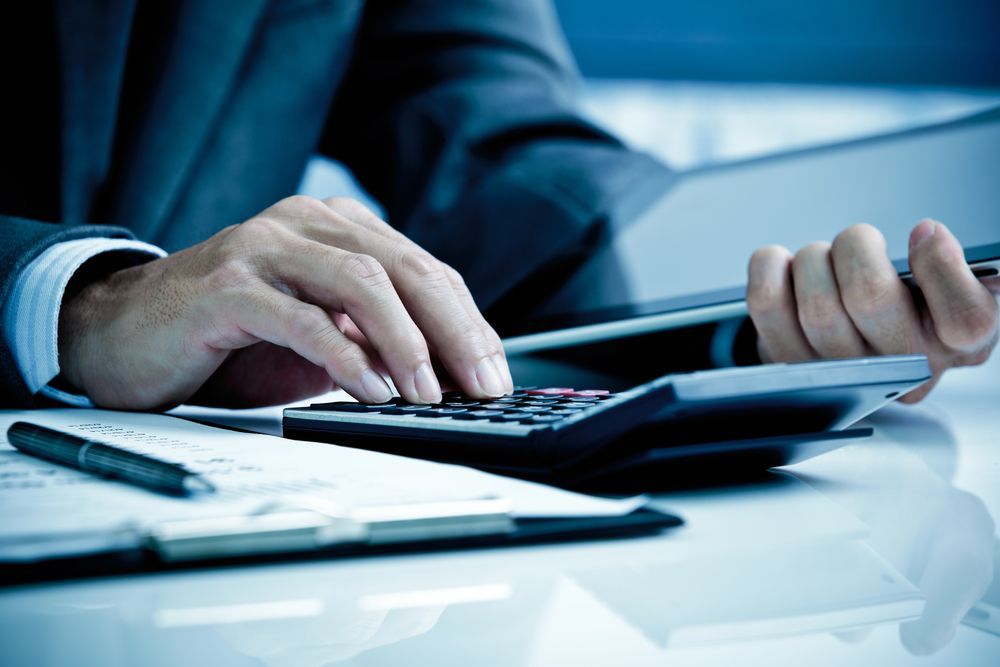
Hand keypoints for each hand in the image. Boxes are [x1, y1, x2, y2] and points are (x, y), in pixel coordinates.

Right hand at [58, 196, 512, 408]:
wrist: (126, 334)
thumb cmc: (232, 340)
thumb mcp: (321, 337)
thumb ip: (374, 340)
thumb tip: (450, 377)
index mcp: (336, 227)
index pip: (423, 269)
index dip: (467, 322)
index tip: (495, 373)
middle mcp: (304, 223)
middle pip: (404, 268)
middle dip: (455, 331)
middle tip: (483, 384)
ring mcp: (263, 248)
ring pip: (361, 282)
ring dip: (407, 342)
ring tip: (430, 393)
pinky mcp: (225, 286)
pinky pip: (301, 318)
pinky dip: (346, 357)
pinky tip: (373, 391)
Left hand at [747, 220, 999, 401]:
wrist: (850, 349)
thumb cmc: (905, 308)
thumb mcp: (947, 289)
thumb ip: (953, 268)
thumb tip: (930, 238)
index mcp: (959, 347)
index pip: (965, 319)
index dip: (940, 265)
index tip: (923, 231)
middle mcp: (903, 370)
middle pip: (870, 296)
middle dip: (855, 247)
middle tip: (857, 242)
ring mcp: (842, 376)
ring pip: (816, 304)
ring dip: (814, 260)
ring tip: (823, 260)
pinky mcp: (788, 365)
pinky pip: (767, 302)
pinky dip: (770, 266)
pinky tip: (784, 266)